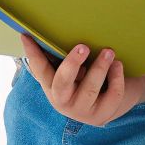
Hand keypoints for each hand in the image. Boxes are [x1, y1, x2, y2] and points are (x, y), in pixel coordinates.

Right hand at [19, 34, 144, 125]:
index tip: (26, 35)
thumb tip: (56, 29)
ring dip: (100, 68)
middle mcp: (62, 101)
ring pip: (90, 89)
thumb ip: (64, 57)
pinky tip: (118, 64)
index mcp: (51, 86)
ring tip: (109, 51)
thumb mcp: (74, 70)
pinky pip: (111, 96)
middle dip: (72, 64)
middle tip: (83, 46)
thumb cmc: (89, 78)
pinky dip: (116, 78)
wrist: (113, 102)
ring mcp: (82, 110)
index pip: (39, 69)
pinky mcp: (102, 115)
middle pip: (62, 83)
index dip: (32, 53)